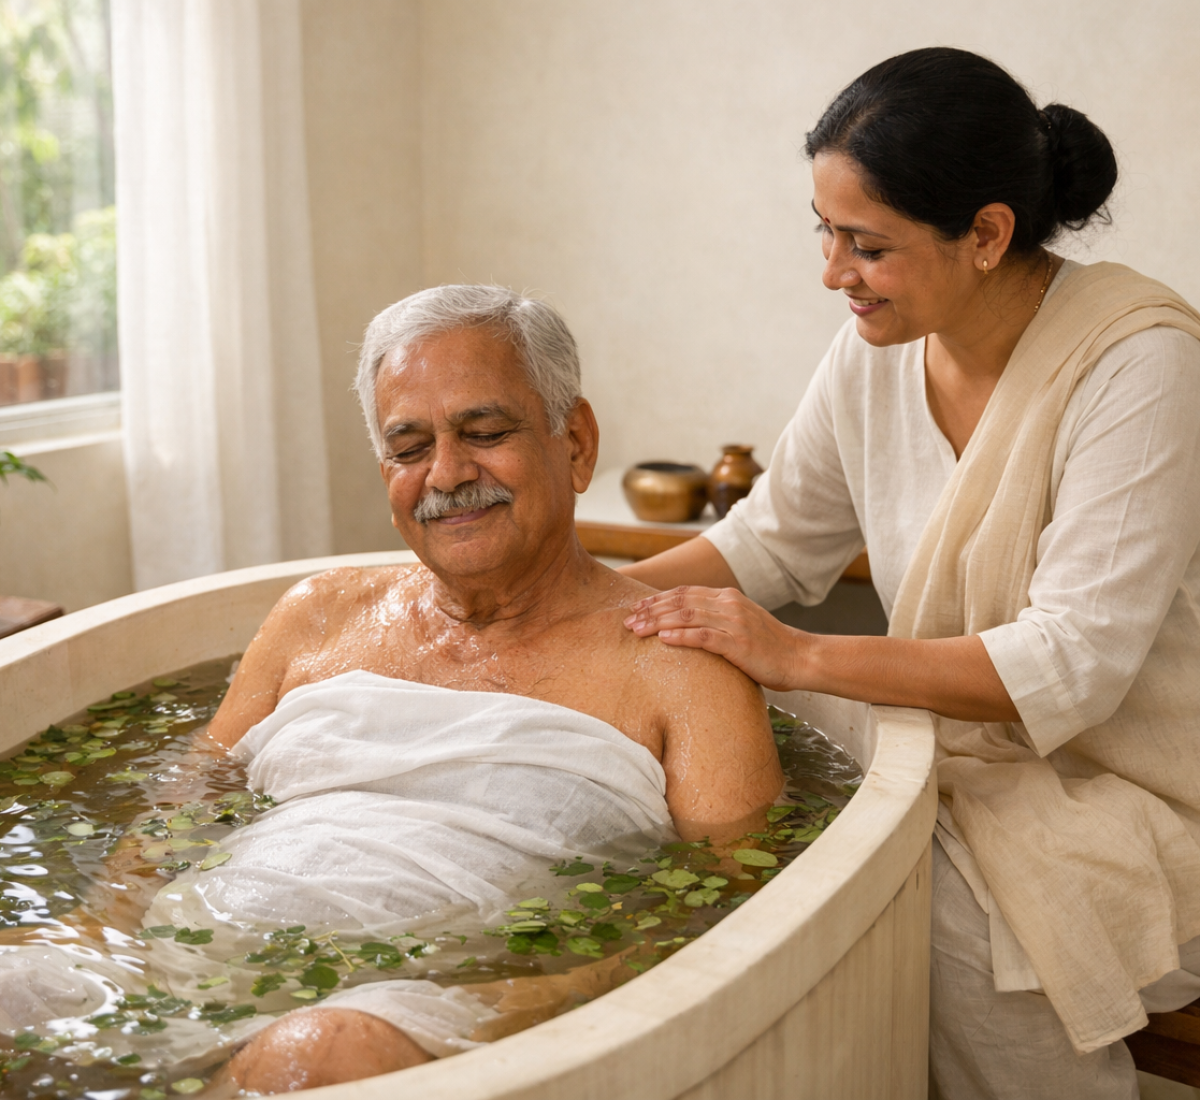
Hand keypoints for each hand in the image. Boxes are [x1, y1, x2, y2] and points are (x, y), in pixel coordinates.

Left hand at [623, 586, 804, 690]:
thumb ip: (715, 620)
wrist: (800, 658)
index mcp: (727, 597)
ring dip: (657, 622)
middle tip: (627, 621)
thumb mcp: (739, 624)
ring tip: (636, 630)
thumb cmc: (768, 647)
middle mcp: (728, 604)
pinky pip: (704, 637)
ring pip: (687, 616)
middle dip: (650, 610)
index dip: (656, 599)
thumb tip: (682, 626)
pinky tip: (663, 640)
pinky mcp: (739, 643)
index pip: (683, 593)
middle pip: (679, 602)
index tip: (635, 608)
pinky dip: (681, 636)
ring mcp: (734, 622)